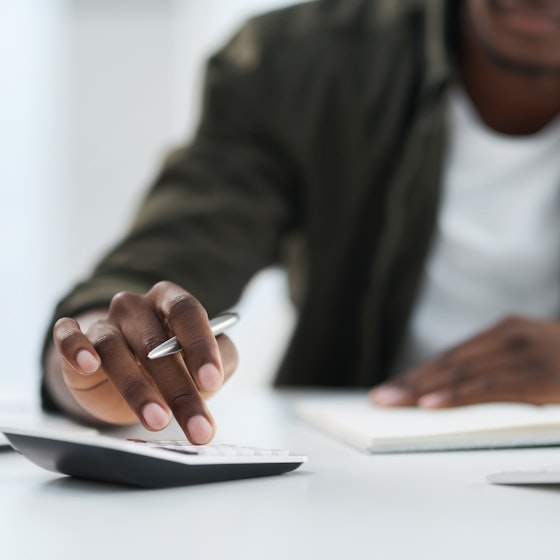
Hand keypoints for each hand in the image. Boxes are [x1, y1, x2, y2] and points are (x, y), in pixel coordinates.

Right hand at [49, 281, 237, 443]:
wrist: (126, 379)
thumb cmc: (174, 366)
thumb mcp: (203, 364)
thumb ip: (221, 360)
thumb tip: (218, 371)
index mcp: (171, 301)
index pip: (187, 312)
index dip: (200, 345)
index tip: (211, 381)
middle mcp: (136, 307)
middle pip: (155, 342)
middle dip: (179, 389)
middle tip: (196, 426)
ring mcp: (104, 322)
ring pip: (114, 349)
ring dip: (137, 388)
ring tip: (158, 420)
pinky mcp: (75, 340)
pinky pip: (69, 336)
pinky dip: (76, 348)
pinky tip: (89, 365)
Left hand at [369, 316, 559, 407]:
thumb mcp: (534, 356)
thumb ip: (499, 367)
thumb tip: (454, 390)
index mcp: (505, 331)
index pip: (451, 356)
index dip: (418, 373)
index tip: (391, 387)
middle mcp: (510, 336)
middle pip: (448, 363)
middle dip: (411, 382)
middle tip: (379, 398)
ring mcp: (525, 352)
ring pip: (461, 373)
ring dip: (422, 390)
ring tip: (392, 402)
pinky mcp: (541, 374)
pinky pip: (489, 387)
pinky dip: (457, 396)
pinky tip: (430, 405)